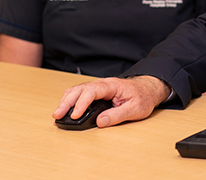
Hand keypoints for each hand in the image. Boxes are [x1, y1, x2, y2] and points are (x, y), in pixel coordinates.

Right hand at [52, 75, 170, 127]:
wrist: (148, 89)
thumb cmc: (143, 97)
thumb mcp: (136, 108)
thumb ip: (118, 115)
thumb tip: (100, 122)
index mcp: (112, 85)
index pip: (92, 91)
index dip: (82, 103)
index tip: (75, 116)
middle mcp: (103, 84)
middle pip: (80, 89)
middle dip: (67, 102)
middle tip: (57, 115)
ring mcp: (99, 87)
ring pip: (77, 90)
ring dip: (66, 101)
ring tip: (57, 115)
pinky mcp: (96, 92)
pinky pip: (80, 93)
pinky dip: (70, 100)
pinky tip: (65, 109)